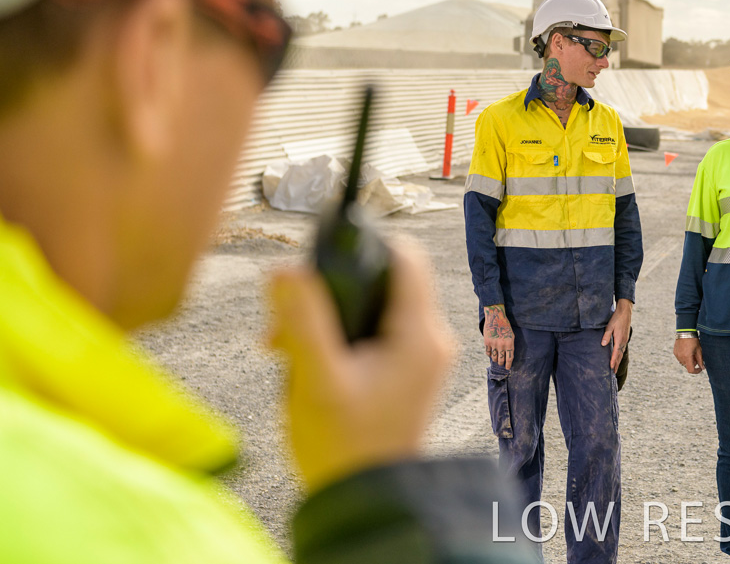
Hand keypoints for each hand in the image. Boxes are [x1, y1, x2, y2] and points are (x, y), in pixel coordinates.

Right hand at [269, 240, 452, 491]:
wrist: (368, 499)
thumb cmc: (345, 446)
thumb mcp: (317, 379)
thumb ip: (303, 321)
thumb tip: (286, 269)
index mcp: (419, 334)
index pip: (406, 257)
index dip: (365, 243)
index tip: (322, 252)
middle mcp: (431, 340)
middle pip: (385, 280)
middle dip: (332, 290)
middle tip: (289, 315)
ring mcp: (421, 358)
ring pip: (375, 307)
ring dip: (329, 317)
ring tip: (286, 345)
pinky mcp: (408, 373)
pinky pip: (376, 334)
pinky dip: (341, 338)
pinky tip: (303, 361)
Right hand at [483, 305, 514, 369]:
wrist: (495, 317)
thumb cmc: (505, 326)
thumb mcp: (512, 335)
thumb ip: (510, 346)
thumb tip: (509, 357)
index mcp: (509, 343)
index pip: (509, 358)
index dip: (508, 365)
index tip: (507, 368)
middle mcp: (502, 345)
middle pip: (501, 360)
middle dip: (501, 363)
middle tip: (501, 363)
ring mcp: (494, 344)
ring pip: (494, 358)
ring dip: (496, 359)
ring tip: (497, 359)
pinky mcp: (487, 342)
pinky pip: (488, 353)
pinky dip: (489, 354)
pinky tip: (491, 354)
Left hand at [602, 299, 632, 370]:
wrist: (625, 312)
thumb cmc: (616, 318)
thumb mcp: (609, 326)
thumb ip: (606, 336)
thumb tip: (603, 345)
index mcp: (619, 339)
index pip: (616, 353)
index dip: (613, 360)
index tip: (611, 367)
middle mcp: (623, 341)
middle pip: (619, 355)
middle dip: (616, 364)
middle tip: (614, 373)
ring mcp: (624, 340)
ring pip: (621, 353)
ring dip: (618, 361)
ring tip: (615, 368)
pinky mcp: (624, 338)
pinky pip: (622, 349)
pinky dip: (620, 355)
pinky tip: (618, 357)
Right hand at [673, 337, 704, 372]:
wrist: (685, 332)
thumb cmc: (693, 340)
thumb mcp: (699, 350)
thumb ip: (700, 360)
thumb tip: (703, 368)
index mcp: (687, 357)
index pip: (691, 370)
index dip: (696, 371)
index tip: (700, 368)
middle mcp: (681, 357)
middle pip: (687, 366)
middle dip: (693, 364)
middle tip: (696, 357)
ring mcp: (677, 355)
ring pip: (683, 363)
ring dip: (688, 361)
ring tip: (691, 353)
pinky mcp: (675, 352)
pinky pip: (680, 358)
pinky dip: (684, 357)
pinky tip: (687, 351)